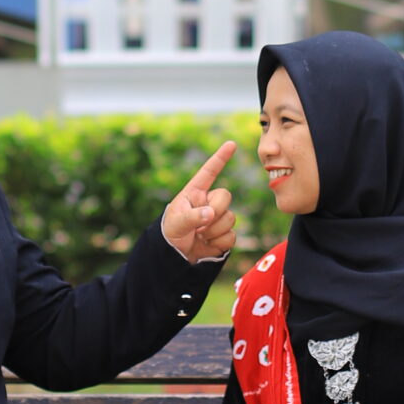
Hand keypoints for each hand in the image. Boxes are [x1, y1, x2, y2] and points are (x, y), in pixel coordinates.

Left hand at [162, 141, 238, 262]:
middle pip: (225, 196)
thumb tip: (211, 214)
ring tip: (199, 236)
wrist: (174, 258)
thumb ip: (192, 217)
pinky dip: (219, 243)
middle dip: (215, 210)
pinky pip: (232, 235)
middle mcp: (208, 203)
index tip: (231, 144)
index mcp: (195, 193)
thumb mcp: (176, 223)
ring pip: (231, 218)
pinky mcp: (224, 236)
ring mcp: (218, 219)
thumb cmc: (170, 235)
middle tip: (200, 224)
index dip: (220, 158)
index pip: (209, 173)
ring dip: (214, 230)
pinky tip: (207, 245)